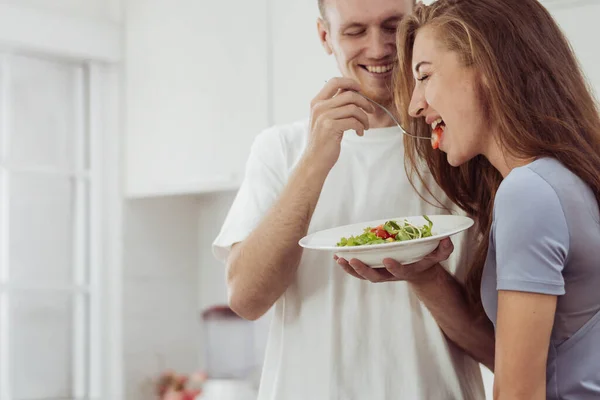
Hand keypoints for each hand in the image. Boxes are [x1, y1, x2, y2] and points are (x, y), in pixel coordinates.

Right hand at [304, 77, 374, 171]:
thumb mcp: (325, 119)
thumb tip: (354, 92)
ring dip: (364, 117)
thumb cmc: (323, 140)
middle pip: (349, 94)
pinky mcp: (331, 127)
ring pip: (354, 108)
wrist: (315, 160)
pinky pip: (354, 121)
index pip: (334, 81)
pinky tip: (359, 133)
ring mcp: (324, 117)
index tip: (360, 91)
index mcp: (317, 102)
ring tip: (365, 126)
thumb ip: (335, 105)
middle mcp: (319, 107)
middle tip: (371, 111)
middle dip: (364, 102)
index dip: (350, 82)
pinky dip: (361, 127)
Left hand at [335, 238, 453, 282]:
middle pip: (376, 277)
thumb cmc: (427, 259)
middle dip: (363, 270)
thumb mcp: (438, 254)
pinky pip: (359, 270)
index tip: (387, 259)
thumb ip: (443, 249)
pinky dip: (348, 265)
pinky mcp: (374, 270)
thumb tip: (447, 240)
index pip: (400, 272)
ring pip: (364, 275)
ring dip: (351, 268)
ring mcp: (382, 273)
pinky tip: (338, 256)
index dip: (394, 268)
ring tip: (339, 259)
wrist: (420, 271)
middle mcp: (392, 274)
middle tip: (353, 260)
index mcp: (408, 271)